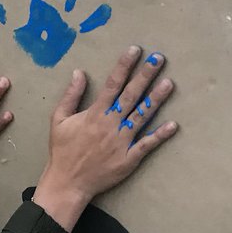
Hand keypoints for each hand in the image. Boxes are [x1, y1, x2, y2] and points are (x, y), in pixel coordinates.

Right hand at [33, 46, 178, 230]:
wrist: (67, 182)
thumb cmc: (62, 150)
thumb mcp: (58, 120)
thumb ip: (70, 96)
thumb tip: (78, 72)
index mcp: (95, 114)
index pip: (112, 84)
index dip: (124, 66)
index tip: (135, 50)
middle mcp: (111, 124)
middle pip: (131, 95)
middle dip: (145, 75)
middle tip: (158, 58)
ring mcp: (122, 141)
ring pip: (142, 116)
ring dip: (156, 99)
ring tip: (169, 83)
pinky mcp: (129, 158)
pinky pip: (147, 144)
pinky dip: (160, 135)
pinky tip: (173, 125)